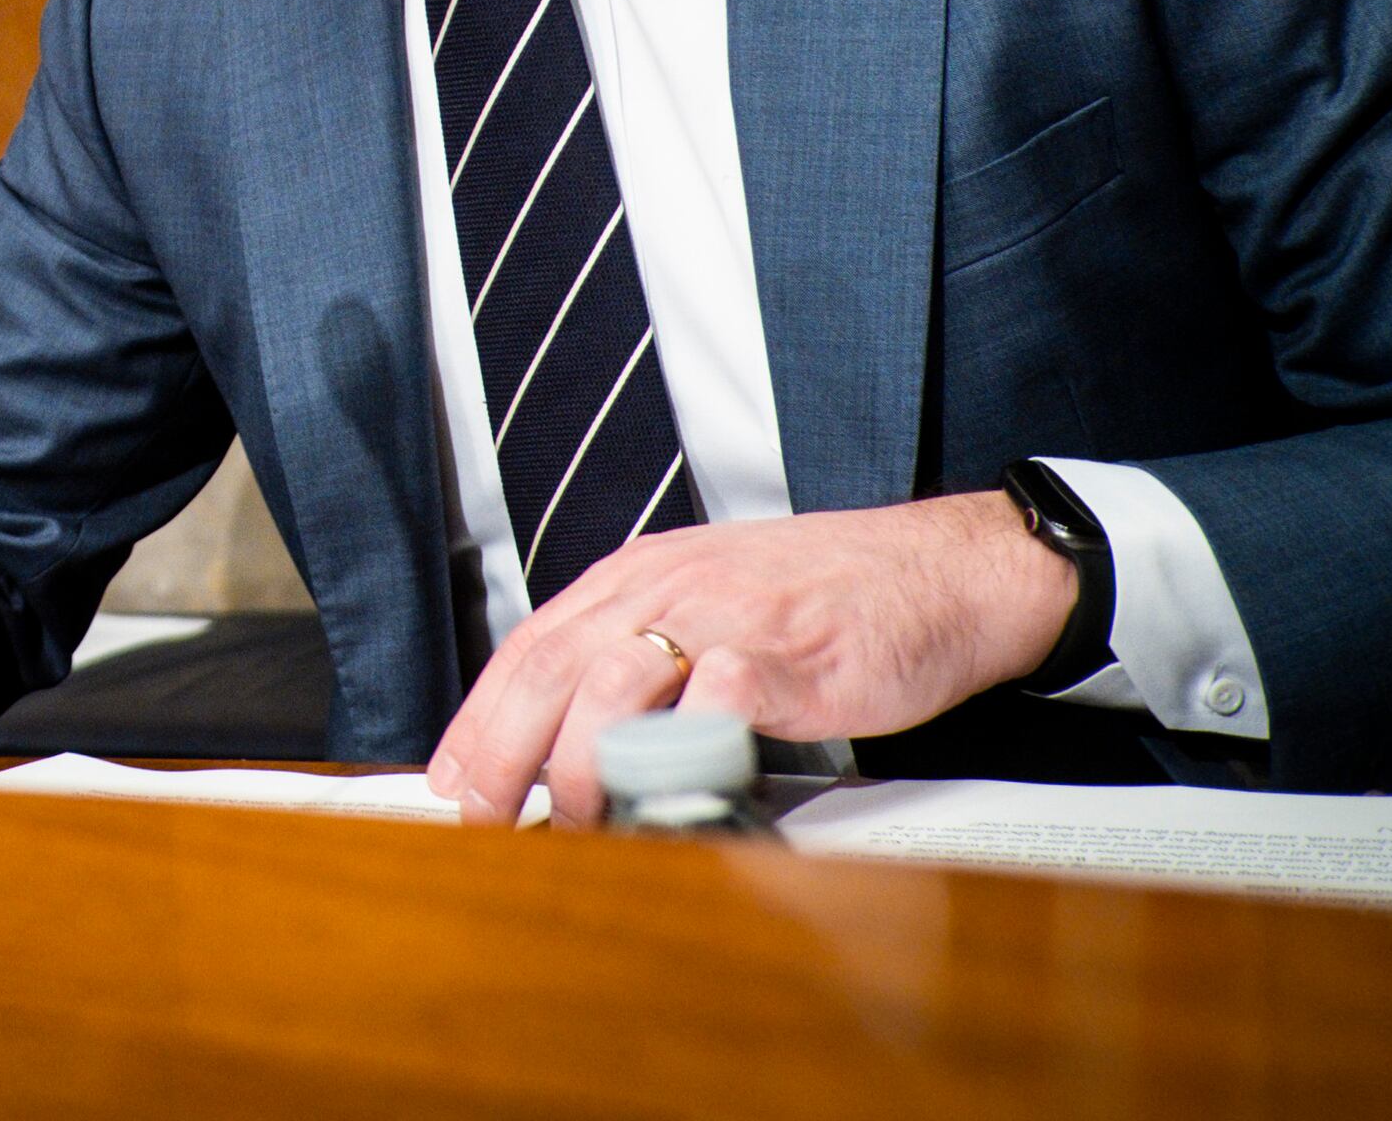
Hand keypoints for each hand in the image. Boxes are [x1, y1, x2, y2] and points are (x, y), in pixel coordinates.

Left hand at [424, 493, 1074, 827]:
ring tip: (574, 821)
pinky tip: (665, 789)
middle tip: (479, 818)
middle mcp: (669, 587)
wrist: (942, 569)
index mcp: (640, 577)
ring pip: (615, 681)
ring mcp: (727, 617)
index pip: (530, 646)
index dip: (480, 720)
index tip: (450, 786)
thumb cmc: (826, 599)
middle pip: (552, 666)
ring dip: (582, 762)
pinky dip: (682, 747)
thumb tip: (568, 741)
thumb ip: (643, 661)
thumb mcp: (710, 606)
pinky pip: (718, 697)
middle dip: (502, 751)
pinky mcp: (791, 655)